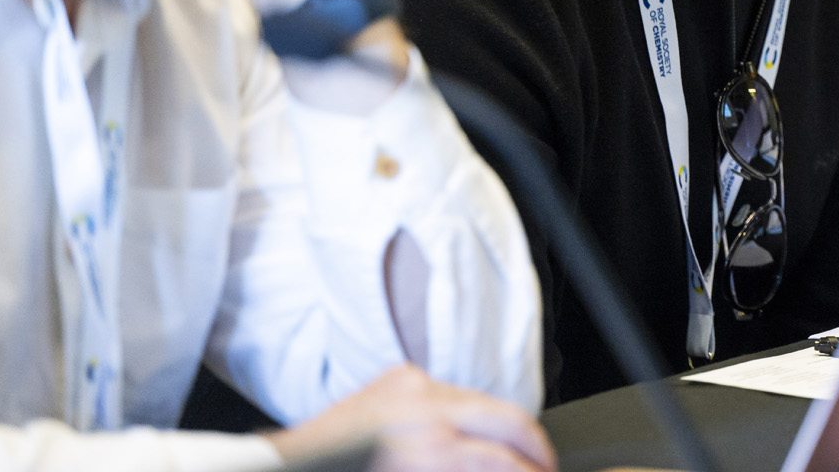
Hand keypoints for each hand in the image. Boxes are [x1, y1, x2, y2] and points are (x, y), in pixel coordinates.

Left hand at [269, 365, 555, 471]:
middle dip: (536, 446)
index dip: (532, 471)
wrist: (292, 470)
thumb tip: (506, 470)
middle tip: (547, 466)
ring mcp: (413, 385)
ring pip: (483, 401)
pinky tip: (473, 437)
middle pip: (508, 417)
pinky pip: (451, 393)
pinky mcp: (400, 376)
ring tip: (517, 456)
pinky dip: (468, 415)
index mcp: (429, 449)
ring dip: (505, 429)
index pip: (504, 458)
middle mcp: (426, 408)